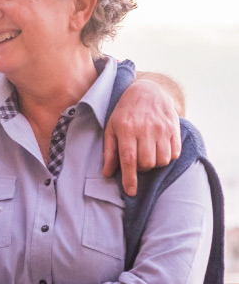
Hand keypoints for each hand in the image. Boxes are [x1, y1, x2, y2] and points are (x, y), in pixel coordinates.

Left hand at [102, 78, 180, 195]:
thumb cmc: (124, 112)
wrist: (147, 91)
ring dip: (155, 163)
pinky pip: (174, 153)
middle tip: (138, 160)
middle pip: (147, 162)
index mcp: (126, 129)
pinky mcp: (174, 128)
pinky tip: (160, 148)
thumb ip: (109, 151)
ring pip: (162, 160)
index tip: (131, 192)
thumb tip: (107, 173)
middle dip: (142, 168)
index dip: (129, 178)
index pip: (128, 159)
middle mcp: (145, 129)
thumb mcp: (111, 128)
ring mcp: (162, 128)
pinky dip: (168, 156)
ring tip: (148, 153)